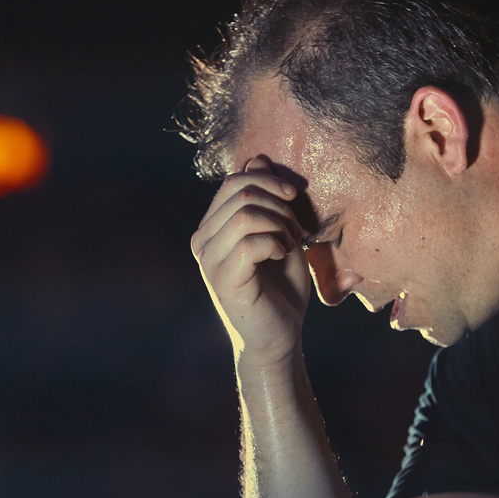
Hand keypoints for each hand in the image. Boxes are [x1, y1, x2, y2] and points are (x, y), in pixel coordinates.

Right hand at [191, 156, 310, 370]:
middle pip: (239, 191)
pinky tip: (281, 256)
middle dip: (278, 203)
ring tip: (289, 244)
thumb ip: (266, 199)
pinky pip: (250, 241)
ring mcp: (209, 260)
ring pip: (245, 213)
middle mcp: (202, 240)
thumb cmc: (281, 289)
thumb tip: (255, 159)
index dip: (270, 184)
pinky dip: (275, 243)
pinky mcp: (224, 279)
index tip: (293, 205)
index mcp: (212, 227)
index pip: (234, 181)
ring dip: (279, 224)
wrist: (278, 338)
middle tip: (296, 229)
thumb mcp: (279, 234)